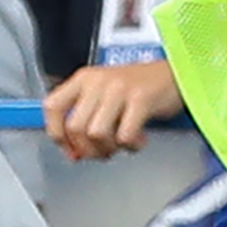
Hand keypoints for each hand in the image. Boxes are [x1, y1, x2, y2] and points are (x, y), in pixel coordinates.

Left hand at [44, 60, 184, 161]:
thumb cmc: (138, 88)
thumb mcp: (104, 94)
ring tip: (121, 144)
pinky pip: (124, 135)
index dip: (56, 134)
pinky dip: (131, 146)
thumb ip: (85, 118)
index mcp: (84, 78)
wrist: (175, 74)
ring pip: (96, 134)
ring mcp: (119, 89)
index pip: (52, 106)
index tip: (70, 149)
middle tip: (102, 152)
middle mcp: (97, 81)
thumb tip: (74, 153)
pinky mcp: (141, 99)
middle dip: (87, 149)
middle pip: (74, 127)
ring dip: (108, 149)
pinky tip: (138, 140)